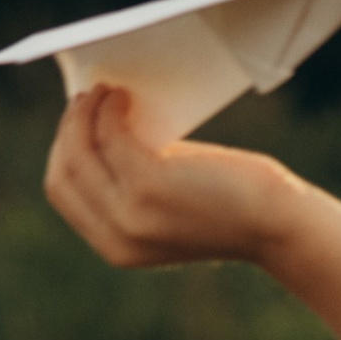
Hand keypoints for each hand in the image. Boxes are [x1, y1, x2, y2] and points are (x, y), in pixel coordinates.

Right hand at [44, 82, 296, 268]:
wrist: (278, 224)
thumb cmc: (232, 204)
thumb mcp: (169, 202)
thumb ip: (133, 181)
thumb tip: (101, 127)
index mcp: (116, 248)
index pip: (63, 195)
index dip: (63, 154)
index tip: (74, 126)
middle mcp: (117, 237)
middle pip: (62, 174)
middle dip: (67, 131)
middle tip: (83, 100)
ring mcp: (130, 214)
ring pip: (78, 153)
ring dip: (83, 114)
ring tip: (102, 91)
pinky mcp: (148, 185)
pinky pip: (110, 135)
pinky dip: (109, 110)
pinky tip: (123, 97)